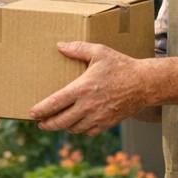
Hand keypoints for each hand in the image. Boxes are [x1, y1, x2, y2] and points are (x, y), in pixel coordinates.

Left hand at [30, 42, 152, 134]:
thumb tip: (59, 45)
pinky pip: (89, 132)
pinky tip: (76, 124)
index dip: (41, 110)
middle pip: (61, 121)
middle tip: (40, 123)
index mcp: (82, 88)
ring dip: (63, 127)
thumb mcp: (99, 52)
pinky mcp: (108, 123)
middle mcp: (88, 106)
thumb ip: (77, 48)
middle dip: (48, 124)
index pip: (55, 103)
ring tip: (57, 122)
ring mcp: (98, 117)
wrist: (145, 84)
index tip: (32, 114)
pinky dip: (80, 130)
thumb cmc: (121, 66)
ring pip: (74, 128)